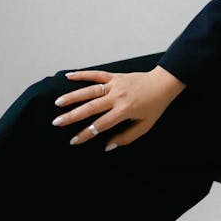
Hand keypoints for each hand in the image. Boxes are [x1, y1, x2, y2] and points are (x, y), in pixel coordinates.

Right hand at [51, 65, 185, 149]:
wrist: (163, 84)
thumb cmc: (155, 106)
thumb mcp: (145, 126)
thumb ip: (126, 137)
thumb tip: (107, 146)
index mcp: (125, 110)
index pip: (101, 125)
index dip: (86, 134)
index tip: (73, 141)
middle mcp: (118, 97)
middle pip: (91, 107)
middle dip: (72, 116)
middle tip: (57, 122)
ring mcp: (115, 84)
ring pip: (90, 90)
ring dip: (73, 96)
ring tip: (58, 103)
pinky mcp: (115, 76)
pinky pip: (96, 74)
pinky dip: (82, 74)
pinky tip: (68, 76)